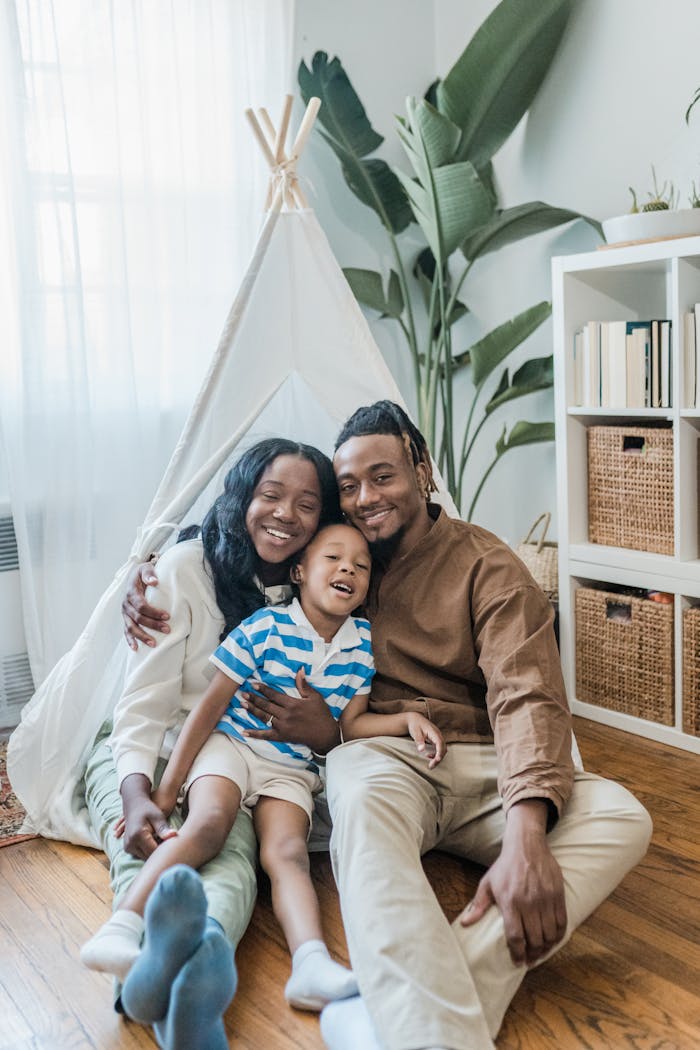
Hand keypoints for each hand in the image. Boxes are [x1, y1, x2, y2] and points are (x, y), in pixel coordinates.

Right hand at [118, 773, 177, 858]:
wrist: (134, 805)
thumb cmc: (148, 809)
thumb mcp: (158, 816)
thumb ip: (164, 828)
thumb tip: (174, 836)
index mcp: (138, 835)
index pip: (154, 850)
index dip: (164, 848)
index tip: (171, 842)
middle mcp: (130, 843)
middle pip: (149, 856)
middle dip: (159, 851)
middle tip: (167, 840)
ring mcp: (127, 847)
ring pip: (145, 856)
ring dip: (153, 851)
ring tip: (160, 839)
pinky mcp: (127, 848)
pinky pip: (141, 854)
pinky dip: (148, 850)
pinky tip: (154, 841)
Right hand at [122, 561, 169, 649]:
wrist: (135, 576)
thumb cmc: (143, 573)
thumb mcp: (146, 568)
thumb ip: (149, 573)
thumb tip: (154, 581)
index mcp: (131, 593)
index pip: (141, 605)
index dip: (154, 612)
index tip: (167, 616)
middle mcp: (126, 604)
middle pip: (138, 618)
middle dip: (153, 625)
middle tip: (167, 629)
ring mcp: (125, 613)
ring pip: (131, 627)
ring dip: (142, 636)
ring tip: (154, 644)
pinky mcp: (126, 618)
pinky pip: (126, 631)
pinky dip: (130, 640)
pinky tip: (136, 648)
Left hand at [240, 668, 339, 753]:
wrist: (325, 735)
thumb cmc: (321, 714)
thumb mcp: (315, 697)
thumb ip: (304, 685)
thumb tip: (300, 670)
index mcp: (293, 704)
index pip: (274, 695)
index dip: (263, 689)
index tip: (254, 684)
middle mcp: (285, 715)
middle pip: (266, 705)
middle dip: (254, 699)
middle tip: (243, 694)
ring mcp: (282, 727)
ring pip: (264, 717)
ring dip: (252, 711)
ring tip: (242, 704)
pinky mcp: (282, 736)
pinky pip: (266, 735)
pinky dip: (255, 734)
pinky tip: (244, 732)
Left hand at [406, 712, 443, 768]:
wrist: (414, 719)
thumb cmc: (415, 725)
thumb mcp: (415, 732)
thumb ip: (419, 741)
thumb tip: (421, 750)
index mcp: (434, 732)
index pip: (440, 743)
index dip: (439, 752)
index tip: (437, 760)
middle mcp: (438, 734)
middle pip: (443, 748)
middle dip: (439, 758)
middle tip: (431, 766)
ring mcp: (438, 737)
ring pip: (442, 749)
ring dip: (438, 757)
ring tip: (430, 763)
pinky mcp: (436, 739)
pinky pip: (439, 748)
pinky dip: (436, 754)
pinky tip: (429, 756)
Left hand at [458, 799, 566, 966]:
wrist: (526, 846)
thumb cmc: (505, 866)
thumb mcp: (487, 883)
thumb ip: (478, 905)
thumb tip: (464, 923)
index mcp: (510, 902)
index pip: (515, 937)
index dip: (517, 954)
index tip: (518, 962)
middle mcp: (529, 903)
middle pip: (534, 939)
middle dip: (532, 954)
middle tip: (529, 959)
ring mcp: (545, 900)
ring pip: (549, 934)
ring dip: (545, 948)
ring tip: (540, 952)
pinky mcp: (558, 895)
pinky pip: (562, 923)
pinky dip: (558, 936)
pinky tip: (552, 940)